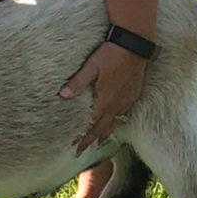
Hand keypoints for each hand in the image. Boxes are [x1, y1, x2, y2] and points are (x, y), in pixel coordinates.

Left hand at [59, 41, 145, 155]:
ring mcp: (126, 100)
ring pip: (114, 123)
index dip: (82, 138)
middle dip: (91, 140)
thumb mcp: (91, 67)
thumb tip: (62, 96)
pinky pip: (124, 114)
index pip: (90, 125)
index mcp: (104, 100)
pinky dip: (117, 122)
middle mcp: (116, 104)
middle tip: (81, 151)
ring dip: (104, 134)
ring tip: (98, 143)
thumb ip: (77, 83)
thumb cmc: (111, 54)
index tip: (74, 148)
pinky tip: (115, 122)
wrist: (134, 46)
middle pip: (102, 128)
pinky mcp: (133, 94)